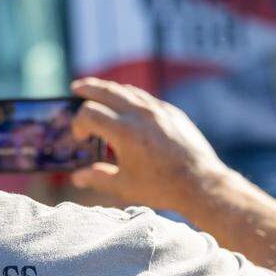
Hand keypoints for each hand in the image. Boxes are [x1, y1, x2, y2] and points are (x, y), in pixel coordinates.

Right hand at [69, 78, 228, 211]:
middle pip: (106, 91)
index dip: (79, 123)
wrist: (200, 183)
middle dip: (88, 88)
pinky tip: (126, 100)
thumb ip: (98, 178)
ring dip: (109, 89)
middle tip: (76, 88)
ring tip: (98, 90)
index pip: (90, 113)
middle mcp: (140, 115)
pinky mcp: (172, 112)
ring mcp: (158, 110)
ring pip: (128, 90)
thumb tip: (78, 177)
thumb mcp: (124, 186)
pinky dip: (130, 95)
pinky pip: (145, 97)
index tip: (82, 136)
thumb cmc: (161, 187)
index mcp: (124, 132)